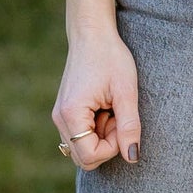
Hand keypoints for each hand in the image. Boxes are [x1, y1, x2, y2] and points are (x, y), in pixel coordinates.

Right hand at [53, 0, 141, 169]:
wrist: (92, 34)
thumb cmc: (110, 57)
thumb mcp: (126, 91)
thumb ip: (129, 126)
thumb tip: (132, 157)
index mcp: (71, 113)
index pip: (90, 156)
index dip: (113, 147)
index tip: (123, 122)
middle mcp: (59, 119)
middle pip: (85, 158)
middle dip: (107, 145)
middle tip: (118, 116)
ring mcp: (60, 116)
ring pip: (83, 148)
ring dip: (103, 137)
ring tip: (111, 109)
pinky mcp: (65, 113)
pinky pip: (81, 136)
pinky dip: (97, 129)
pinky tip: (104, 108)